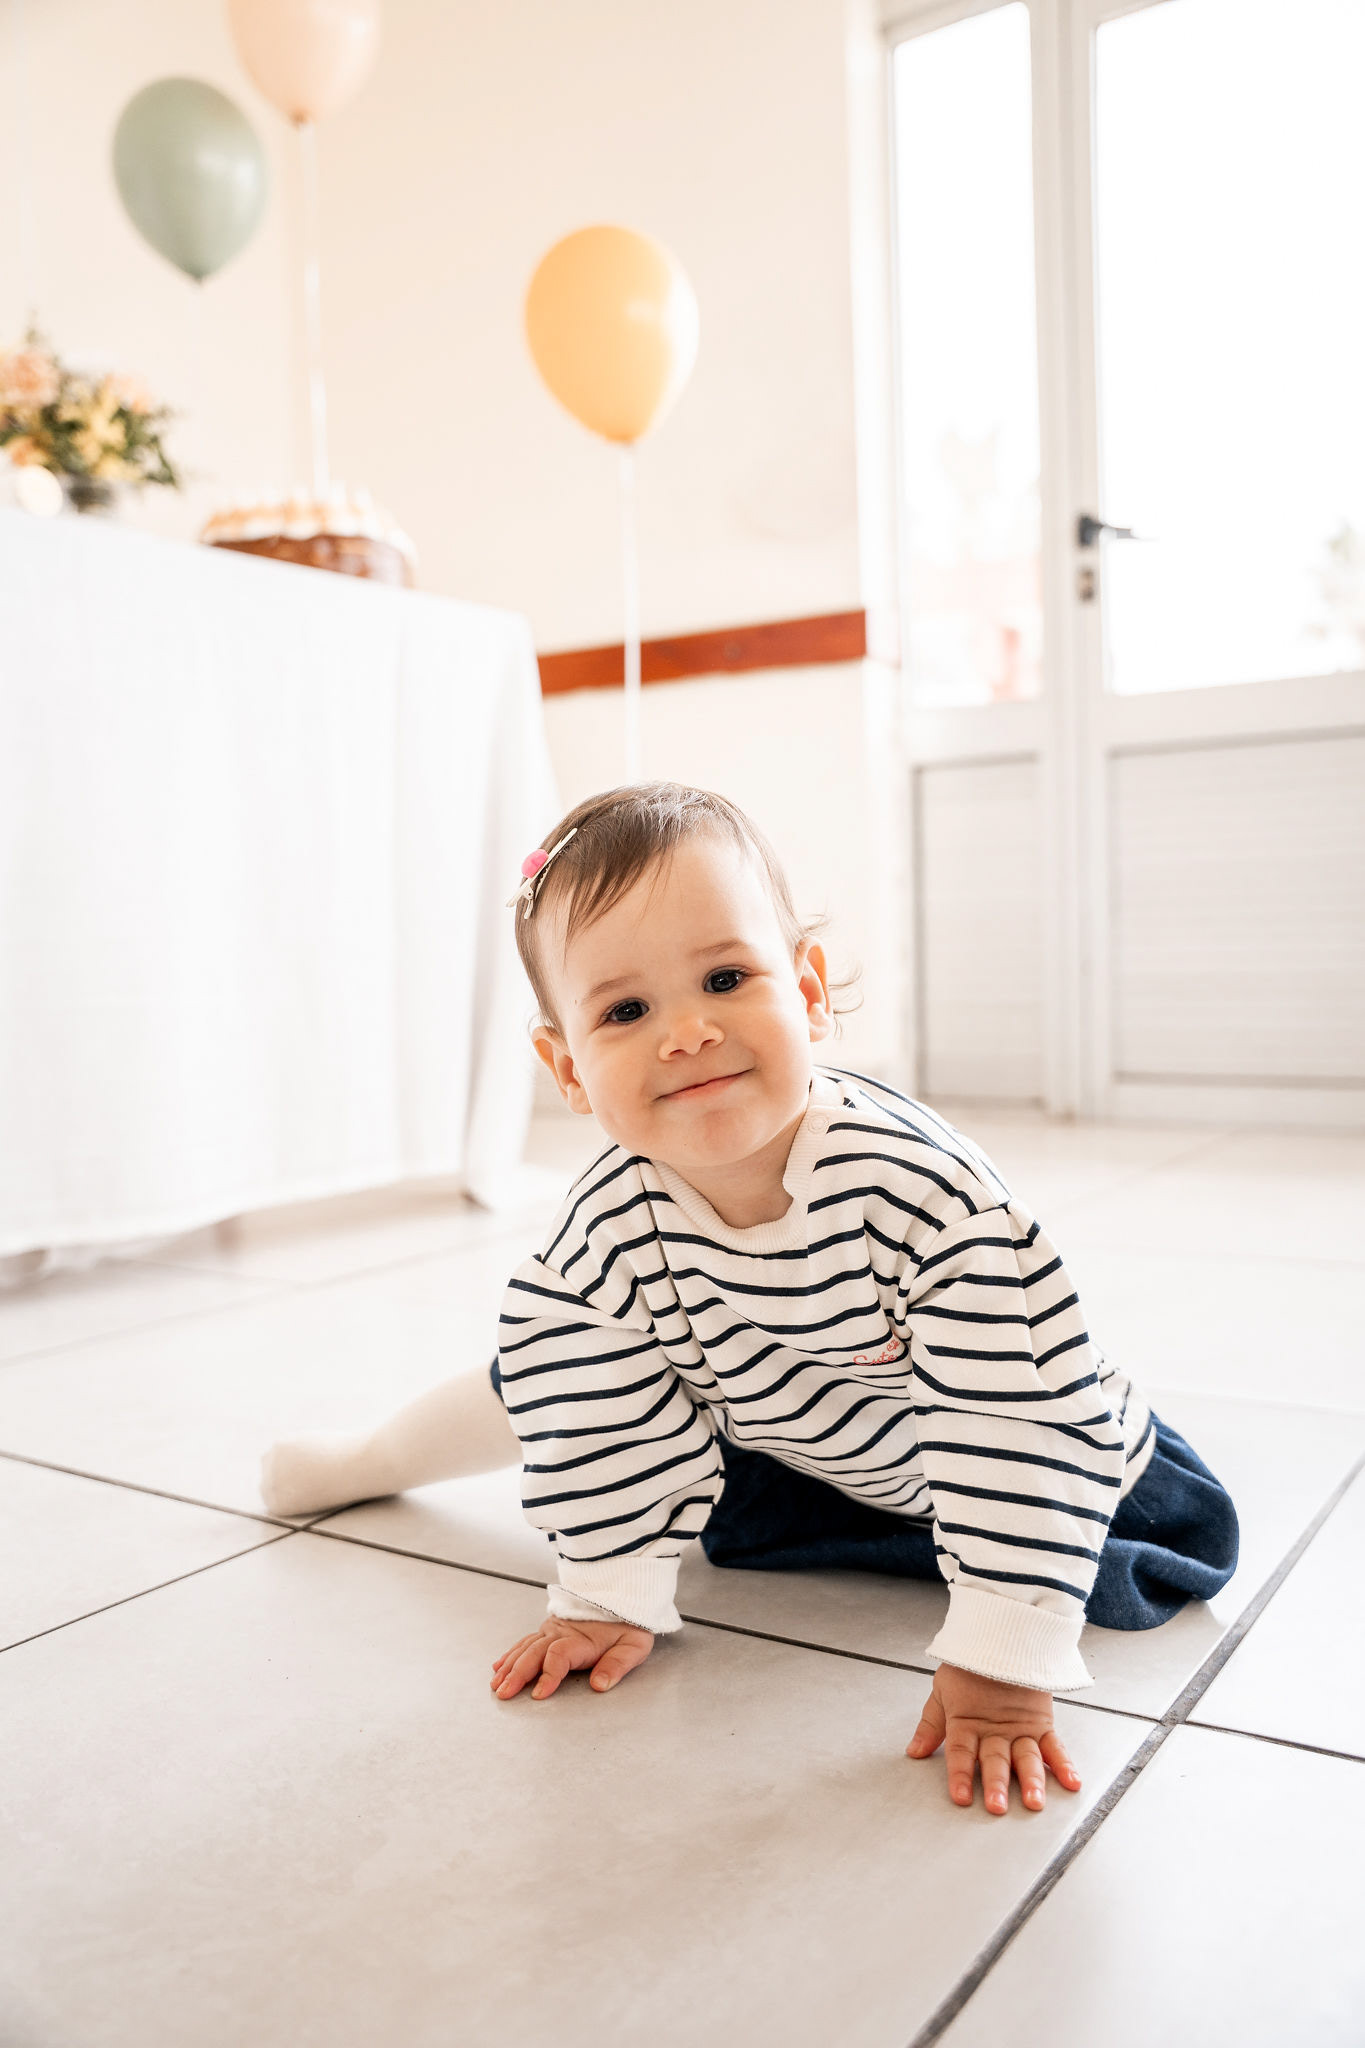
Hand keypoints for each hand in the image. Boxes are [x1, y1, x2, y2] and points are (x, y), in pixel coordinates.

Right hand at [490, 1617, 654, 1700]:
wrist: (622, 1593)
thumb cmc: (628, 1623)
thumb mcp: (634, 1644)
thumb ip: (617, 1665)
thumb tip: (600, 1684)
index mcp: (582, 1638)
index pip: (559, 1656)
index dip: (548, 1676)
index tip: (539, 1695)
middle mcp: (562, 1632)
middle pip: (534, 1652)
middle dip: (517, 1674)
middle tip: (504, 1693)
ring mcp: (553, 1628)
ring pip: (526, 1647)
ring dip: (509, 1666)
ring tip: (497, 1685)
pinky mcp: (549, 1628)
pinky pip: (525, 1641)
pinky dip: (511, 1654)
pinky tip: (500, 1666)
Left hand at [906, 1663, 1081, 1814]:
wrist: (1001, 1637)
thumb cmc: (969, 1665)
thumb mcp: (942, 1691)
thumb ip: (931, 1725)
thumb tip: (914, 1751)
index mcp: (967, 1721)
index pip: (961, 1752)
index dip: (960, 1775)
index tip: (961, 1798)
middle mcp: (995, 1729)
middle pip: (995, 1759)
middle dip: (996, 1784)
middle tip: (997, 1807)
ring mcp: (1020, 1727)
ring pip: (1026, 1757)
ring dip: (1031, 1781)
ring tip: (1034, 1803)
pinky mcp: (1041, 1722)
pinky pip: (1054, 1745)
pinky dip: (1064, 1764)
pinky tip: (1071, 1782)